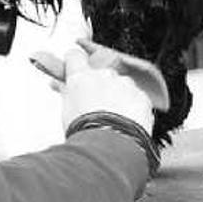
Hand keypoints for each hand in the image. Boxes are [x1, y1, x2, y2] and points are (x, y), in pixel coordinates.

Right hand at [30, 42, 155, 132]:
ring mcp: (125, 84)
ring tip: (110, 120)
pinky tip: (125, 124)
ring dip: (116, 97)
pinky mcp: (141, 97)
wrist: (111, 145)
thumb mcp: (66, 110)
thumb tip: (60, 84)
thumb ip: (66, 92)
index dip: (73, 63)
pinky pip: (136, 98)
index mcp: (82, 76)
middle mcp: (105, 75)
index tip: (73, 70)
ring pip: (120, 86)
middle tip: (92, 105)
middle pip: (100, 73)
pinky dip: (132, 108)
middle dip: (97, 85)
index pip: (74, 56)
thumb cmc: (86, 131)